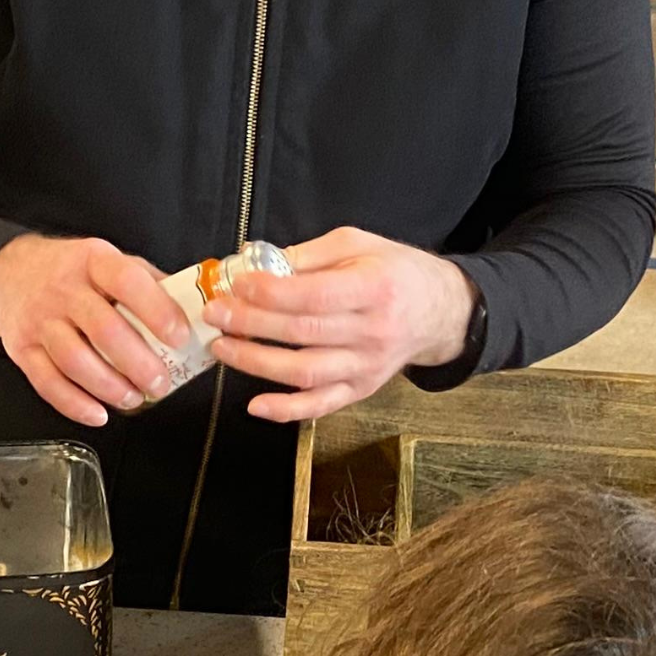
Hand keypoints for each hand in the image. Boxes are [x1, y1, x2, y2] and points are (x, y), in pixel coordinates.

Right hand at [0, 234, 184, 427]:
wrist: (10, 274)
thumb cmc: (71, 272)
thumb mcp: (108, 261)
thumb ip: (147, 283)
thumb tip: (191, 310)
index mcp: (93, 262)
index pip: (127, 282)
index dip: (157, 311)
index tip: (180, 337)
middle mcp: (63, 290)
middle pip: (103, 329)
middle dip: (138, 363)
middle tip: (160, 382)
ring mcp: (40, 321)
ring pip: (75, 360)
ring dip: (109, 387)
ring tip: (134, 398)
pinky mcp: (23, 349)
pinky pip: (47, 382)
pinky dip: (75, 404)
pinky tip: (98, 413)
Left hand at [206, 228, 478, 423]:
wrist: (439, 311)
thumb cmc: (395, 272)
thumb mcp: (358, 245)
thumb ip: (309, 255)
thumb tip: (256, 263)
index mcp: (374, 289)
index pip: (314, 296)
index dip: (271, 293)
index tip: (237, 285)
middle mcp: (372, 332)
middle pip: (303, 333)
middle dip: (251, 324)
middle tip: (216, 314)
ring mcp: (366, 366)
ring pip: (305, 372)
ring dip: (257, 363)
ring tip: (222, 347)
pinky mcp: (360, 389)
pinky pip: (321, 405)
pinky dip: (287, 410)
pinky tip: (255, 405)